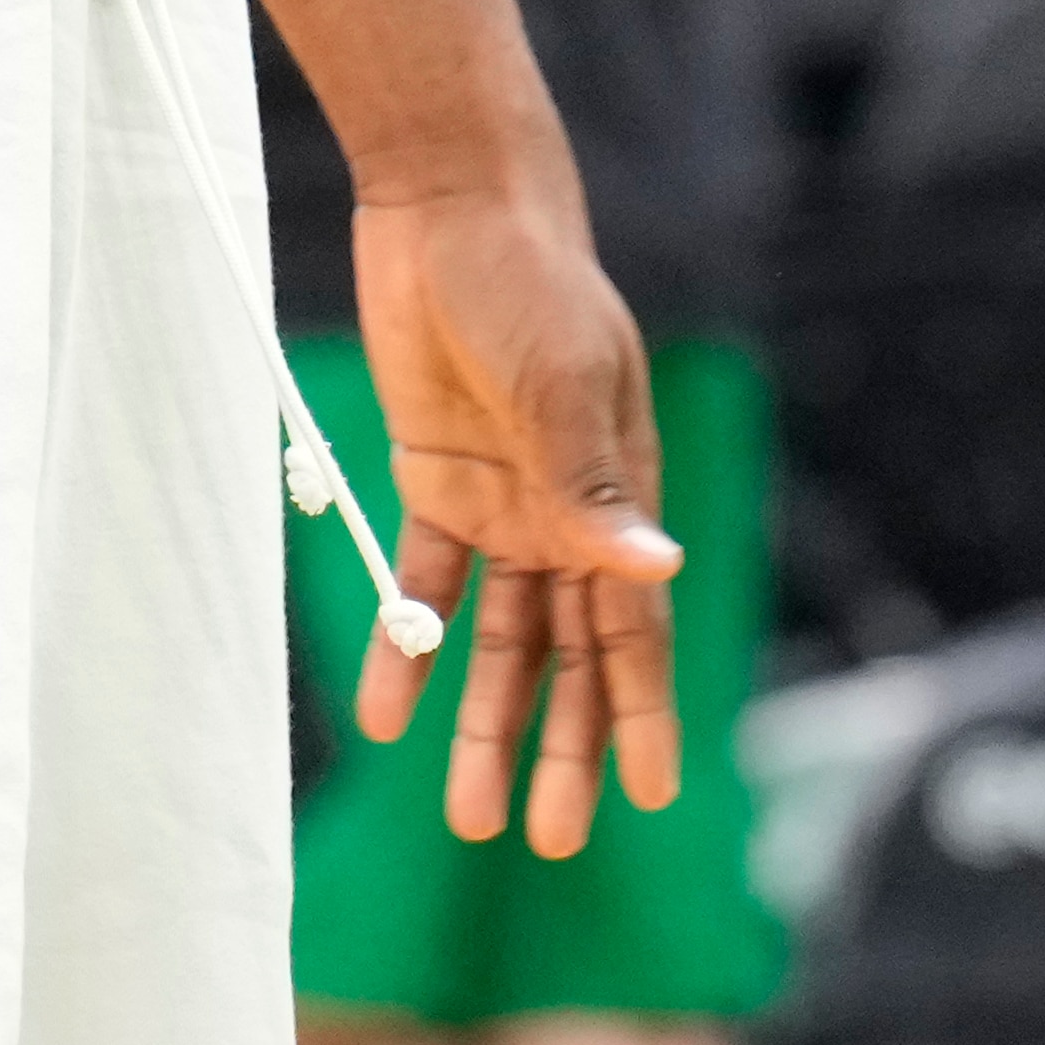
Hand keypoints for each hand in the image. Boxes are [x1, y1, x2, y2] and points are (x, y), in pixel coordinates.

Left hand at [347, 182, 681, 852]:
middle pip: (569, 653)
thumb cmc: (526, 282)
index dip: (644, 711)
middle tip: (546, 836)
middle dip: (562, 744)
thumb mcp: (560, 380)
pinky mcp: (436, 480)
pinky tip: (386, 713)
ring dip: (485, 719)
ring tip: (469, 814)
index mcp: (619, 492)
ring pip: (500, 638)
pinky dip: (408, 647)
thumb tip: (658, 569)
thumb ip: (593, 483)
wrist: (450, 207)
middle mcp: (567, 512)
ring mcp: (502, 501)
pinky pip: (424, 587)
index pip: (635, 624)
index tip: (656, 796)